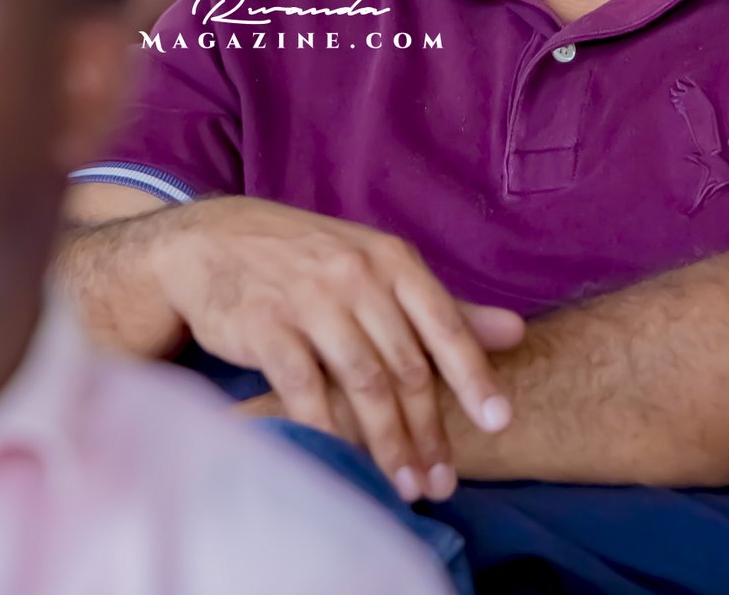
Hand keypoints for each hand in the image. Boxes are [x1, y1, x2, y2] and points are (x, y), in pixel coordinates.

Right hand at [146, 198, 524, 500]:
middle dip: (430, 430)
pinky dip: (327, 430)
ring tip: (406, 486)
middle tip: (443, 482)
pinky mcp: (265, 325)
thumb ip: (442, 305)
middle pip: (406, 365)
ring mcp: (309, 299)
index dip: (475, 376)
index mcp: (391, 259)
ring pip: (363, 382)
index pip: (445, 323)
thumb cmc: (307, 260)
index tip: (500, 423)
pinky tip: (343, 463)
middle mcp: (356, 275)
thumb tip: (515, 332)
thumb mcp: (377, 267)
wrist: (212, 241)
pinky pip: (304, 388)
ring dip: (388, 443)